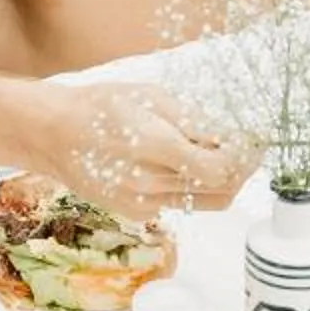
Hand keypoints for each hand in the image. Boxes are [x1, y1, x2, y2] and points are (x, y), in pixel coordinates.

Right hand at [31, 79, 252, 218]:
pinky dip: (192, 187)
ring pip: (206, 202)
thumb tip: (232, 138)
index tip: (256, 142)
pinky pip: (180, 204)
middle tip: (248, 151)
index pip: (222, 167)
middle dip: (242, 170)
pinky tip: (182, 165)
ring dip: (221, 182)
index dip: (246, 156)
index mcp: (156, 147)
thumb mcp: (151, 98)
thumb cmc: (100, 107)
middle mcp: (150, 182)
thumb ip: (194, 122)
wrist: (53, 134)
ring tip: (219, 156)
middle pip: (221, 189)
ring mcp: (143, 202)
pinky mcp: (136, 212)